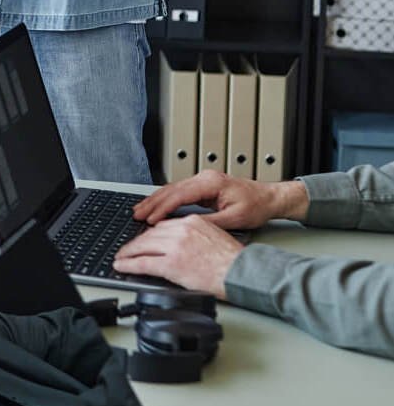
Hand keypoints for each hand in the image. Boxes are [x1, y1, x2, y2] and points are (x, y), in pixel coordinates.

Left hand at [114, 214, 242, 297]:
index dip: (150, 234)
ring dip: (129, 252)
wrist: (241, 272)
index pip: (164, 225)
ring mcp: (176, 246)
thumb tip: (182, 243)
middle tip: (127, 249)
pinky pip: (144, 262)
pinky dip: (129, 264)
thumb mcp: (213, 236)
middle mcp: (182, 230)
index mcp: (193, 221)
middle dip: (137, 243)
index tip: (143, 239)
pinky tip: (122, 266)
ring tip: (121, 257)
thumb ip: (195, 235)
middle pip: (151, 234)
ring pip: (143, 246)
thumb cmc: (233, 260)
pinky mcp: (172, 264)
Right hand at [132, 169, 309, 229]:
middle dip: (152, 202)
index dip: (162, 208)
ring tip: (141, 210)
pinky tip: (157, 206)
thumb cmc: (256, 206)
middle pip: (171, 189)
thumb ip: (209, 222)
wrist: (269, 198)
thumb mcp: (234, 218)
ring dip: (156, 200)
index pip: (179, 195)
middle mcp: (204, 178)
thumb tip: (188, 227)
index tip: (150, 219)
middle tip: (136, 214)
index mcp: (210, 183)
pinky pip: (180, 191)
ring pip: (173, 189)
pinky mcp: (204, 186)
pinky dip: (166, 199)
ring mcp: (203, 180)